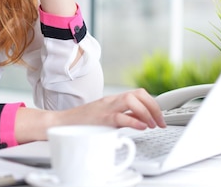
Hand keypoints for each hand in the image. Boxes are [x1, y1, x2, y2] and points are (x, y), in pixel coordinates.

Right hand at [15, 88, 166, 143]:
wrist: (60, 123)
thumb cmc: (82, 122)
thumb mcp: (106, 116)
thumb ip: (123, 116)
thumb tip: (141, 120)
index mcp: (114, 99)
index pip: (139, 93)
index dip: (153, 103)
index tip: (160, 117)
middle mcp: (111, 100)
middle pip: (139, 94)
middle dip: (154, 107)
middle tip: (160, 121)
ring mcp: (106, 108)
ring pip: (132, 101)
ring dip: (146, 113)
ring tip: (151, 125)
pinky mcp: (100, 118)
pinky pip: (120, 116)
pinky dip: (134, 121)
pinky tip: (142, 127)